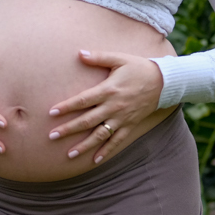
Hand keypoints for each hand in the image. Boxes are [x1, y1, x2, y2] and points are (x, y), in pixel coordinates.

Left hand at [47, 50, 163, 164]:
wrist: (163, 82)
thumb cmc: (138, 68)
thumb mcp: (119, 58)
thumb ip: (98, 57)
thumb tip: (79, 53)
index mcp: (108, 90)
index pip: (83, 100)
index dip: (67, 106)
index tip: (51, 112)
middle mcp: (113, 107)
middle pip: (87, 120)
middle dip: (69, 129)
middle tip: (52, 136)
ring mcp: (122, 118)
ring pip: (100, 135)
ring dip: (84, 145)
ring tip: (69, 154)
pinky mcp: (130, 125)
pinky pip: (117, 141)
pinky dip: (106, 151)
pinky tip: (95, 160)